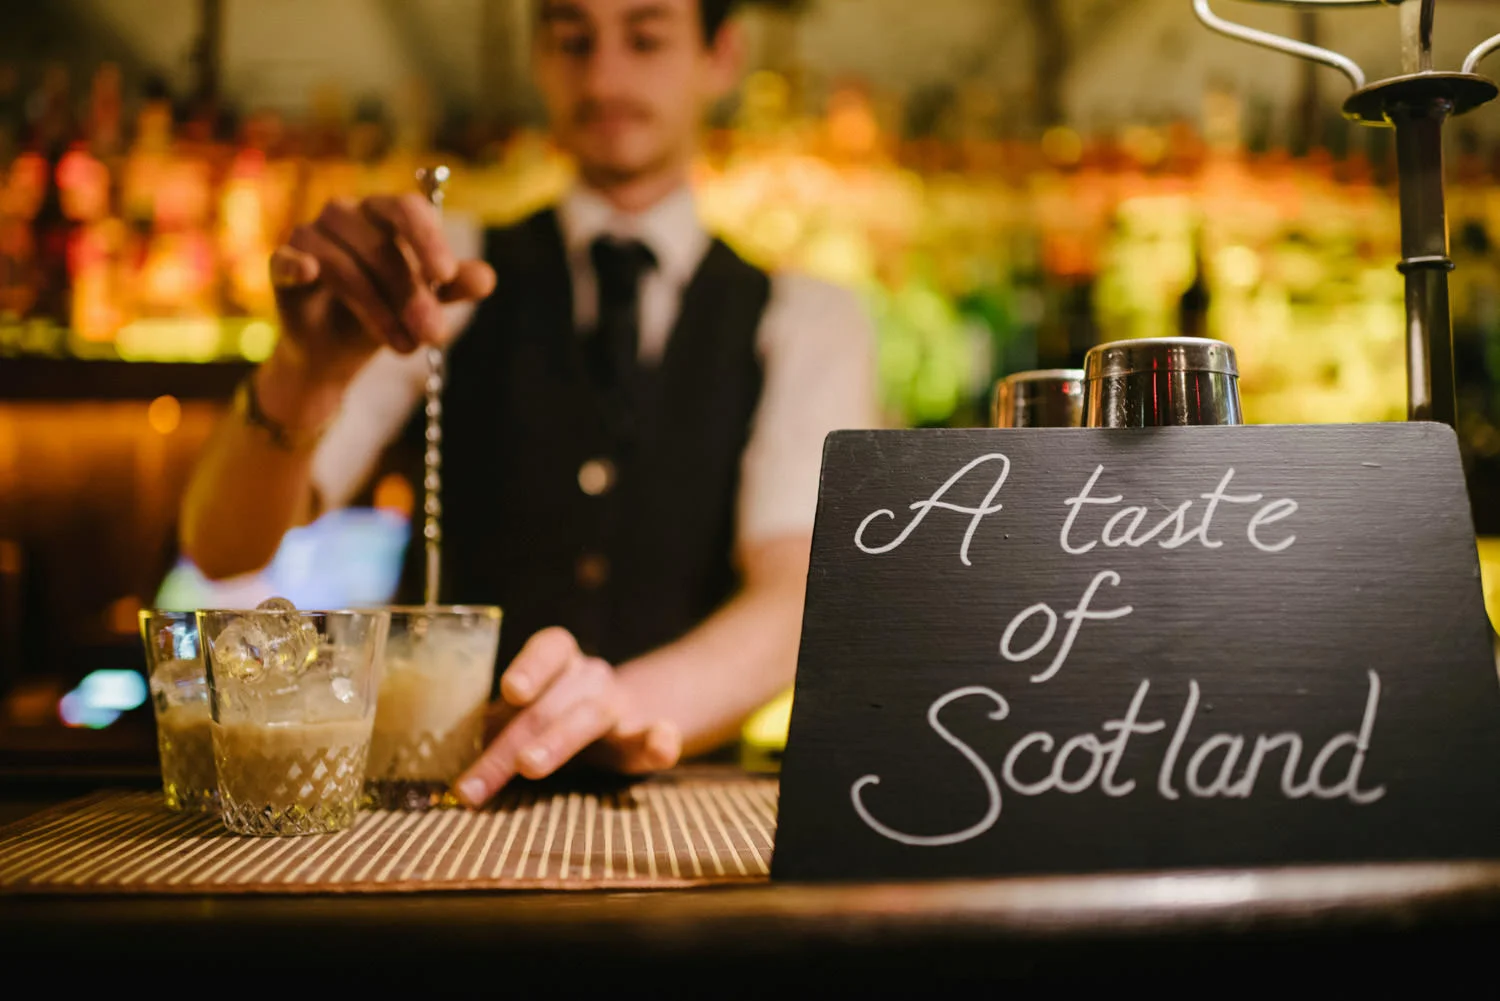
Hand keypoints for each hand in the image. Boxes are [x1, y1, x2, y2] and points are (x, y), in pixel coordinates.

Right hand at [266, 194, 495, 392]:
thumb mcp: (426, 302)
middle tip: (435, 334)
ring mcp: (309, 235)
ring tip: (405, 348)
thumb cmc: (387, 311)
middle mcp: (345, 214)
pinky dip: (296, 264)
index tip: (446, 277)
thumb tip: (487, 278)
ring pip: (345, 266)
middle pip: (379, 245)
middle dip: (410, 294)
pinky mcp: (281, 264)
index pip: (408, 209)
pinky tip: (309, 273)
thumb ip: (453, 289)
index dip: (428, 240)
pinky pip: (286, 260)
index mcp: (383, 213)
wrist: (336, 353)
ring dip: (378, 310)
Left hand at [452, 628, 681, 806]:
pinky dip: (659, 740)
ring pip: (588, 718)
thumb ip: (497, 726)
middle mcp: (589, 679)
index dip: (530, 666)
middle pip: (548, 704)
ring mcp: (616, 708)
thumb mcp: (530, 711)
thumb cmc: (559, 716)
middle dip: (507, 744)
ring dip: (557, 741)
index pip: (549, 648)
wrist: (634, 717)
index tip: (512, 691)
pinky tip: (663, 743)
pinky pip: (652, 738)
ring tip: (530, 765)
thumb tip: (436, 764)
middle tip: (475, 784)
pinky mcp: (641, 741)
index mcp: (560, 663)